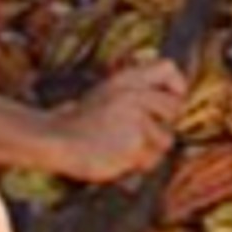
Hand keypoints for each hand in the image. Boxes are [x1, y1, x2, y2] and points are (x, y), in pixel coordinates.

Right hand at [50, 59, 186, 183]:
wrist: (55, 140)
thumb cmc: (81, 123)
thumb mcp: (107, 92)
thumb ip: (138, 92)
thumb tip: (174, 98)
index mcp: (126, 79)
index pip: (168, 68)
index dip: (176, 85)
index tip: (172, 99)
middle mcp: (133, 94)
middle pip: (174, 108)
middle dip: (161, 125)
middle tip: (136, 133)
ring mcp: (135, 119)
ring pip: (166, 139)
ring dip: (149, 149)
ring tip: (122, 147)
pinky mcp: (135, 143)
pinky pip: (151, 159)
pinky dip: (137, 163)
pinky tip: (116, 157)